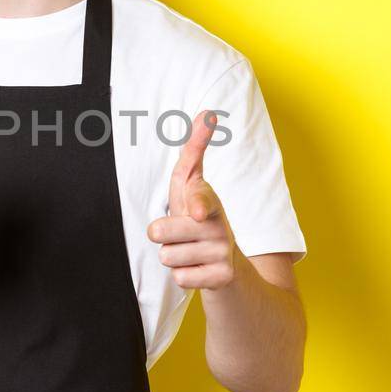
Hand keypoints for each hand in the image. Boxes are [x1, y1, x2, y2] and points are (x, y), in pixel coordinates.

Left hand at [147, 109, 238, 290]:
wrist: (231, 270)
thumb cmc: (200, 221)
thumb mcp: (191, 188)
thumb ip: (194, 153)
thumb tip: (208, 113)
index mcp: (209, 200)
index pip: (199, 198)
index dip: (196, 204)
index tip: (196, 212)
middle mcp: (220, 224)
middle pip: (160, 232)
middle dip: (161, 235)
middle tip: (179, 235)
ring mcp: (223, 252)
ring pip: (166, 256)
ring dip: (173, 257)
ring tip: (191, 252)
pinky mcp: (223, 278)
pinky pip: (179, 278)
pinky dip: (184, 277)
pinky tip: (200, 271)